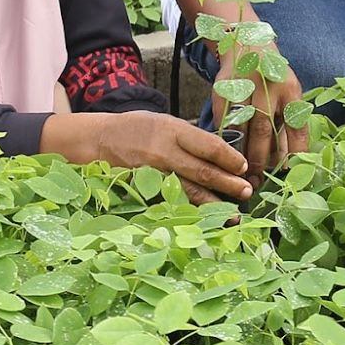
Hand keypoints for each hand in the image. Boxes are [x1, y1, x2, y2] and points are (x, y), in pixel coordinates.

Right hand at [46, 109, 249, 205]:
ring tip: (234, 215)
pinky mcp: (143, 191)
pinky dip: (190, 212)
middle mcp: (164, 152)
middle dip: (229, 184)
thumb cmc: (137, 129)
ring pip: (189, 192)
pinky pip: (171, 203)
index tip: (244, 168)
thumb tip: (220, 155)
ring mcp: (152, 175)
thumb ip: (190, 138)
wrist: (97, 141)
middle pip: (203, 171)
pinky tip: (205, 220)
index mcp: (172, 130)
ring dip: (214, 205)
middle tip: (247, 193)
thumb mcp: (165, 123)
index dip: (229, 158)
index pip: (209, 145)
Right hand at [211, 48, 309, 192]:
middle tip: (258, 181)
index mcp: (291, 89)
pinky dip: (224, 139)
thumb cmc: (273, 77)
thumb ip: (289, 124)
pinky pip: (223, 120)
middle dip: (261, 159)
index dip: (294, 152)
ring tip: (240, 174)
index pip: (296, 126)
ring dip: (240, 153)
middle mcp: (269, 87)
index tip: (289, 172)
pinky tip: (224, 154)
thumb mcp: (288, 93)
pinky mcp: (223, 89)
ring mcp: (244, 87)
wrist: (247, 43)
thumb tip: (293, 161)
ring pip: (241, 127)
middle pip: (265, 130)